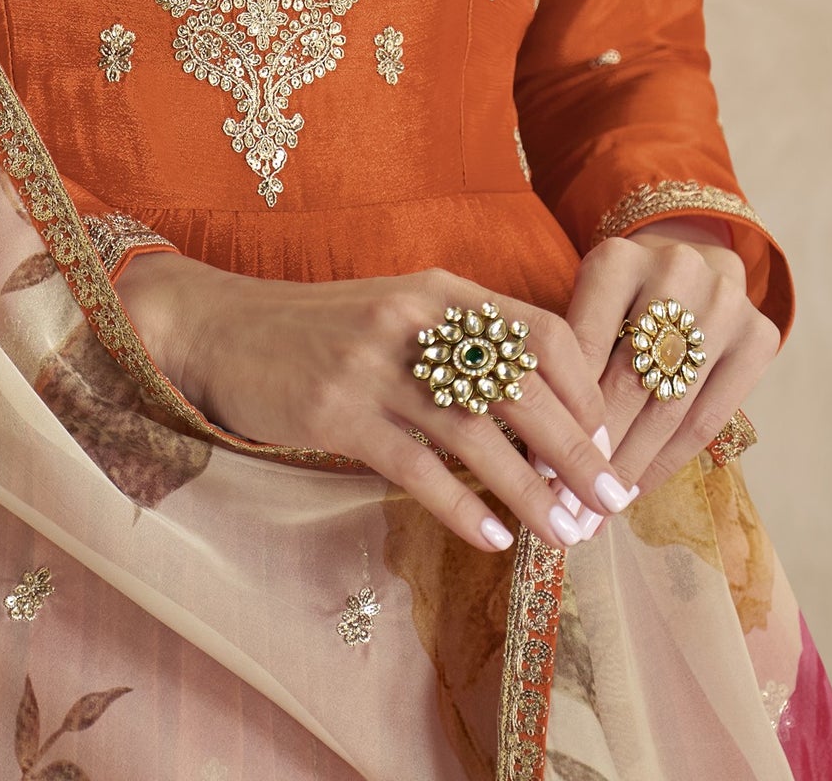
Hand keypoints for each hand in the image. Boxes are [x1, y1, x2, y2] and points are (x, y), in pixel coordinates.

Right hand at [114, 251, 640, 553]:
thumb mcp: (397, 317)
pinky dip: (460, 506)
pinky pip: (415, 467)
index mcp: (441, 291)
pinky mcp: (336, 410)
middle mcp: (415, 320)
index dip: (583, 388)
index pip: (542, 332)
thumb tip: (538, 418)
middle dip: (576, 451)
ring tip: (566, 535)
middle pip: (522, 387)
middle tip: (611, 503)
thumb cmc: (319, 332)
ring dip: (530, 491)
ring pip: (476, 434)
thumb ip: (459, 348)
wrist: (221, 329)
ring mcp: (373, 364)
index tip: (606, 440)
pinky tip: (492, 539)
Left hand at [564, 218, 778, 499]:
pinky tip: (638, 489)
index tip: (536, 470)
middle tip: (565, 507)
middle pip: (628, 382)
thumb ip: (564, 364)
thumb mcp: (583, 307)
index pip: (582, 347)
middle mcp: (676, 271)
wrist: (690, 257)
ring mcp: (725, 302)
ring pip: (670, 407)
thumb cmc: (619, 297)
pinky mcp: (759, 335)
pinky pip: (708, 419)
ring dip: (630, 468)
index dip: (561, 413)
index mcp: (617, 258)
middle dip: (595, 452)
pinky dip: (668, 461)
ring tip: (597, 512)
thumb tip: (535, 461)